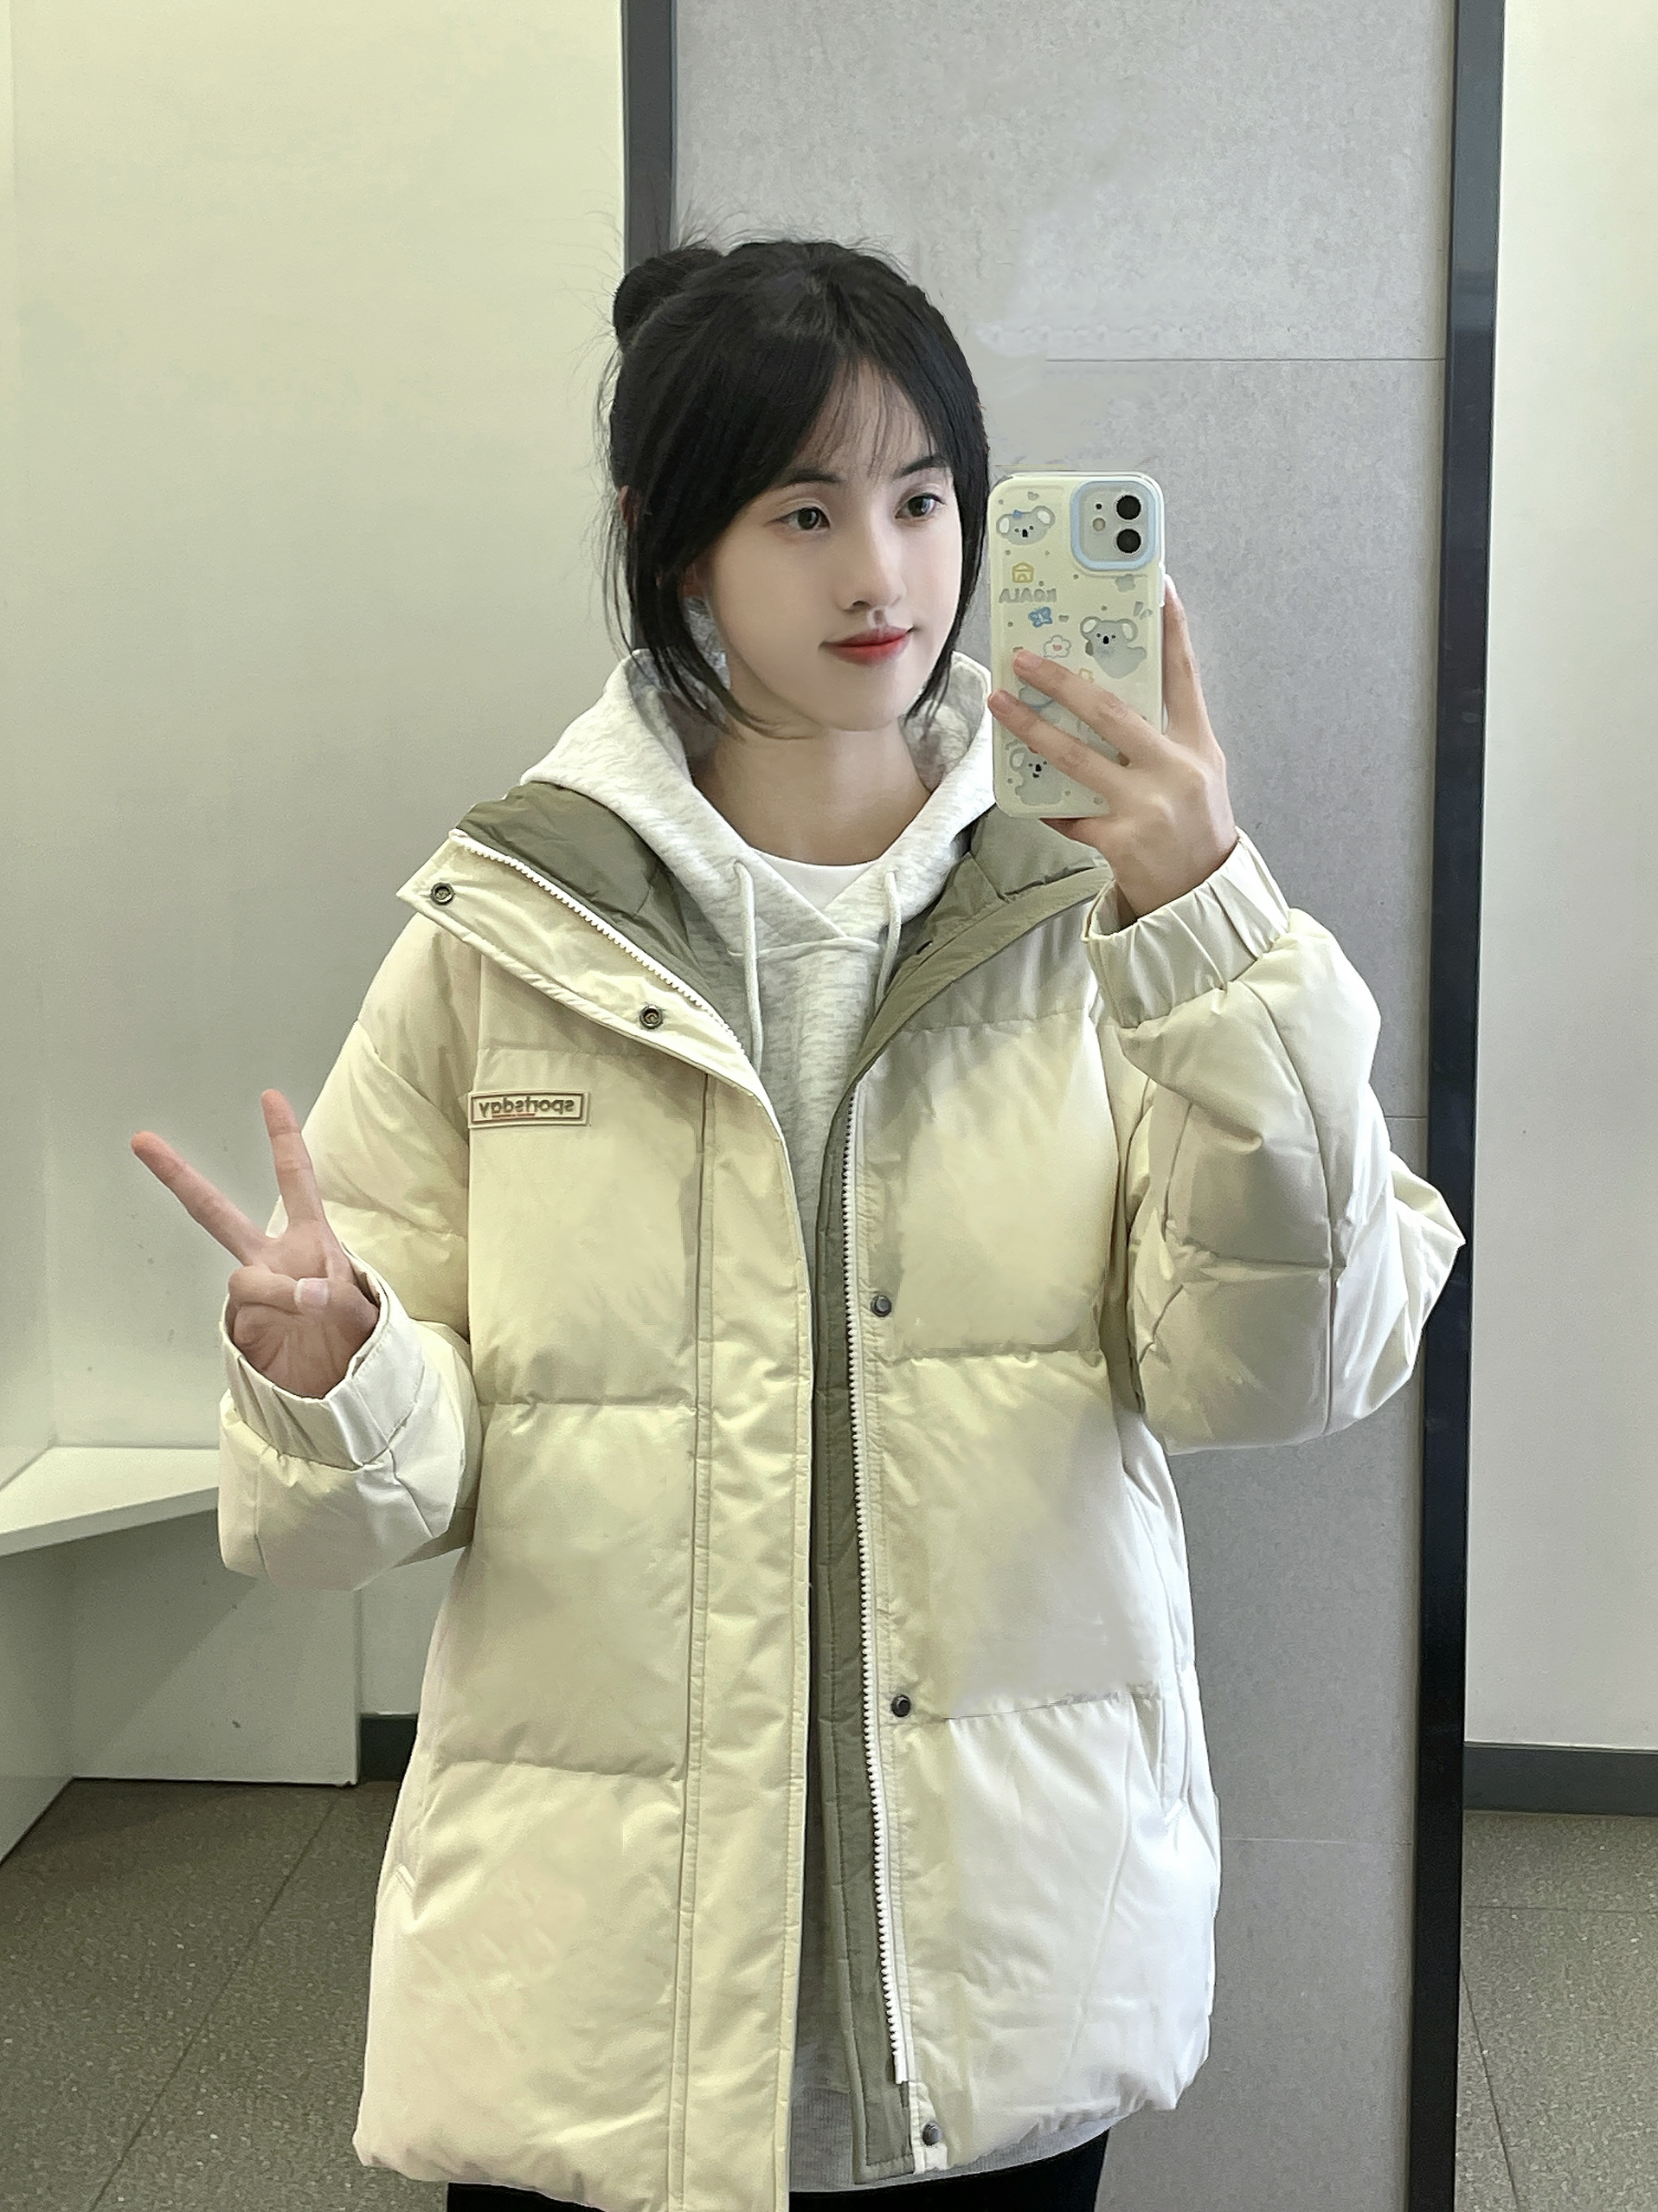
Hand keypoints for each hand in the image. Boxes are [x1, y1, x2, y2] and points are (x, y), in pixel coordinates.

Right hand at [131, 1090, 379, 1399]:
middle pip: (218, 1213)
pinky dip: (273, 1321)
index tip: (270, 1097)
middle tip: (142, 1140)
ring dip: (279, 1292)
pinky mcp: (240, 1327)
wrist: (340, 1390)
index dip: (284, 1138)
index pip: (296, 1180)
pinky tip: (290, 1339)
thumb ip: (338, 1297)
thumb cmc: (356, 1339)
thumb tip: (306, 1290)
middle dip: (181, 1178)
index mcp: (310, 1240)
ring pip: (245, 1278)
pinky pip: (247, 1315)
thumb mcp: (363, 1312)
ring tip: (312, 1309)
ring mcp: (254, 1293)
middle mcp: (274, 1259)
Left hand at [987, 577, 1237, 921]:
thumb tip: (1107, 696)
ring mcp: (1146, 805)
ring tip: (1001, 704)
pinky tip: (1026, 790)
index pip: (1184, 675)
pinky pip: (1068, 813)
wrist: (1200, 896)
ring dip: (1032, 728)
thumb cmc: (1194, 827)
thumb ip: (1163, 736)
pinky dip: (1046, 802)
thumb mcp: (1197, 773)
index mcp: (1197, 745)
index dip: (1172, 629)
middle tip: (1025, 658)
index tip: (1159, 585)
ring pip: (1076, 757)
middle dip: (1062, 681)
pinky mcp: (1121, 840)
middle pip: (1111, 711)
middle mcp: (1175, 769)